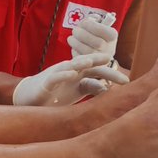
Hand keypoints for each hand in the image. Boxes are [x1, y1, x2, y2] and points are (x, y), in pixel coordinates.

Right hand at [12, 52, 128, 105]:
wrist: (30, 96)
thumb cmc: (56, 94)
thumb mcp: (77, 91)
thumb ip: (91, 88)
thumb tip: (108, 90)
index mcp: (80, 75)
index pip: (97, 72)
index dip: (110, 74)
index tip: (127, 80)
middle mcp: (71, 72)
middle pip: (88, 66)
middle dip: (103, 67)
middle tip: (119, 71)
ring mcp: (58, 75)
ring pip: (71, 66)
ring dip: (82, 62)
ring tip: (94, 61)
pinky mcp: (46, 83)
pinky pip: (55, 77)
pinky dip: (63, 75)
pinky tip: (72, 74)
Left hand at [67, 19, 117, 60]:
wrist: (98, 53)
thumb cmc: (96, 34)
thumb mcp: (99, 24)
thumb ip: (94, 19)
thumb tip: (91, 19)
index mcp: (112, 36)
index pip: (101, 29)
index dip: (90, 24)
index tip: (84, 22)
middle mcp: (108, 49)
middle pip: (92, 40)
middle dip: (80, 32)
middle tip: (75, 30)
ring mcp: (100, 59)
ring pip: (83, 49)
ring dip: (74, 40)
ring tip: (72, 37)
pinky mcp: (89, 65)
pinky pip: (78, 56)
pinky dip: (74, 49)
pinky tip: (75, 46)